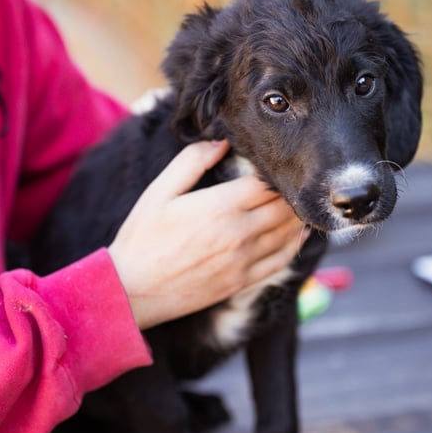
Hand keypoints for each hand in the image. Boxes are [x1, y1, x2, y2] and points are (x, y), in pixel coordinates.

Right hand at [108, 140, 308, 329]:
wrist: (133, 290)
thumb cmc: (142, 238)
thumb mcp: (159, 191)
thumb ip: (191, 161)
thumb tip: (222, 142)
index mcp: (220, 206)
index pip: (266, 183)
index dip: (274, 172)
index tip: (273, 164)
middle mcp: (239, 233)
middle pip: (284, 206)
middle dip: (290, 192)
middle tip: (291, 182)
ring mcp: (244, 260)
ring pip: (288, 233)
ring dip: (296, 216)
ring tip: (298, 202)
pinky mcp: (243, 281)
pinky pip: (282, 260)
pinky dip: (294, 244)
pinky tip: (296, 234)